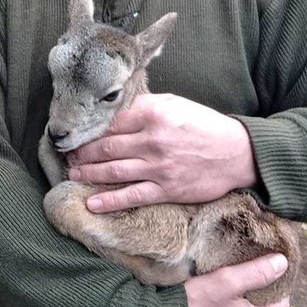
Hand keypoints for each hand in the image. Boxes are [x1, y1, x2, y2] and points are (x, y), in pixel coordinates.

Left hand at [66, 93, 256, 212]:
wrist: (237, 154)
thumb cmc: (205, 126)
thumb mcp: (175, 104)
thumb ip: (145, 107)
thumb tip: (116, 112)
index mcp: (153, 113)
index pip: (111, 122)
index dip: (90, 130)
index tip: (77, 134)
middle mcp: (152, 139)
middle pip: (106, 147)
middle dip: (83, 153)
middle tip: (68, 156)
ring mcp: (158, 166)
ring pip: (113, 170)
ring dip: (89, 174)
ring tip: (73, 175)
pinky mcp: (167, 189)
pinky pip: (132, 196)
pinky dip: (109, 200)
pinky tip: (92, 202)